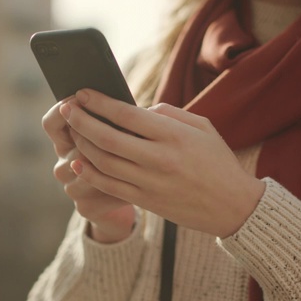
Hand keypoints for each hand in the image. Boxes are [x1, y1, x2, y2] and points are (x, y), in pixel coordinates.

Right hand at [42, 97, 134, 242]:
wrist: (130, 199)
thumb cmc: (127, 156)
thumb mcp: (119, 135)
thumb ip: (116, 121)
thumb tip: (134, 106)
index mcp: (66, 143)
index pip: (51, 123)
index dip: (63, 109)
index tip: (81, 97)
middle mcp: (63, 166)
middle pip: (74, 145)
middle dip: (100, 137)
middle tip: (123, 128)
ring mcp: (72, 188)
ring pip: (89, 170)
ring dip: (114, 161)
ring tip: (137, 155)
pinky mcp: (86, 208)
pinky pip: (104, 191)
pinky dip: (124, 184)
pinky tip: (139, 179)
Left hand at [60, 89, 265, 237]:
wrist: (233, 206)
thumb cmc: (217, 161)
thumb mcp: (201, 127)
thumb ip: (167, 114)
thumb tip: (135, 109)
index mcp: (174, 135)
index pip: (126, 114)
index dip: (99, 103)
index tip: (82, 94)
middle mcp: (159, 158)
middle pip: (107, 138)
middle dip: (81, 121)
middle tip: (67, 108)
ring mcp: (151, 183)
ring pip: (104, 162)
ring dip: (82, 145)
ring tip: (72, 131)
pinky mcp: (146, 201)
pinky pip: (109, 186)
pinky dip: (90, 173)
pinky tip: (79, 162)